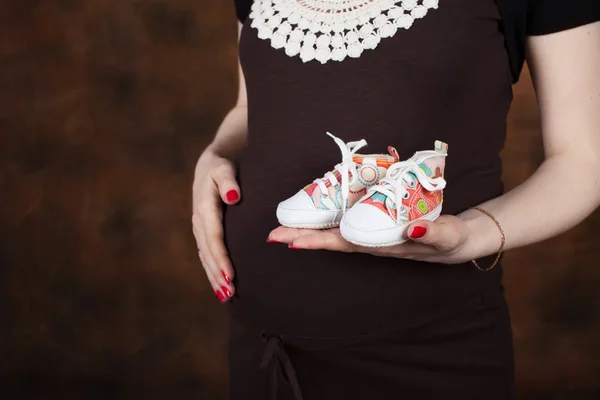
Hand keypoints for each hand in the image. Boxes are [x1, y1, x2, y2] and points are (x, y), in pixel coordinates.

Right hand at [192, 148, 238, 302]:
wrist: (211, 164)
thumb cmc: (223, 166)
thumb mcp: (225, 167)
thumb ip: (228, 181)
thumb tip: (233, 196)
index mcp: (204, 207)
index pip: (214, 237)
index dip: (221, 257)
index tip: (230, 276)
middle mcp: (199, 220)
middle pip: (208, 252)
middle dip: (217, 274)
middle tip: (229, 293)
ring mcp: (199, 227)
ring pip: (205, 256)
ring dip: (214, 277)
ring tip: (226, 296)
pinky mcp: (202, 232)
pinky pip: (206, 254)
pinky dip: (212, 270)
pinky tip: (219, 285)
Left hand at [267, 215, 474, 263]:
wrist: (458, 242)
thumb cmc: (452, 240)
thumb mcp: (449, 237)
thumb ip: (435, 233)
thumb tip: (414, 229)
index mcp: (383, 245)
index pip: (344, 244)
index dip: (319, 241)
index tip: (292, 242)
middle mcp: (371, 241)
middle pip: (331, 239)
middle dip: (302, 236)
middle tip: (272, 234)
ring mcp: (372, 233)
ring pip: (335, 230)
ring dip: (310, 227)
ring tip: (283, 225)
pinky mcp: (376, 221)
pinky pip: (347, 221)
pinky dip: (327, 218)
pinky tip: (314, 212)